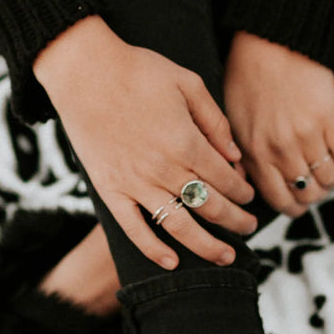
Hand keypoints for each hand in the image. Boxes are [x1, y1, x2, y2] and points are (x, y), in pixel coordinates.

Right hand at [34, 16, 255, 268]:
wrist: (84, 71)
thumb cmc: (137, 70)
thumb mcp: (187, 83)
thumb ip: (215, 120)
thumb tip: (234, 154)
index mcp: (187, 143)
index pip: (226, 179)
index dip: (243, 191)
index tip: (250, 196)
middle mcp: (165, 169)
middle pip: (211, 207)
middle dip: (236, 221)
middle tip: (249, 228)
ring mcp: (136, 184)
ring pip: (180, 227)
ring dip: (207, 246)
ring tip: (226, 257)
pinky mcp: (111, 191)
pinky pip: (135, 229)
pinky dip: (153, 249)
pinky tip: (172, 263)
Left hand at [224, 31, 333, 216]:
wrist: (270, 42)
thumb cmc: (248, 79)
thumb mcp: (235, 123)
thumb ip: (246, 156)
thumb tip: (257, 185)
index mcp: (256, 153)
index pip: (280, 199)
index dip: (293, 208)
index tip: (298, 204)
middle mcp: (282, 150)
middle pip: (308, 194)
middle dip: (313, 196)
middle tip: (315, 187)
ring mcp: (308, 136)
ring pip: (329, 180)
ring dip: (332, 181)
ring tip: (330, 173)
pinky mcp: (331, 119)